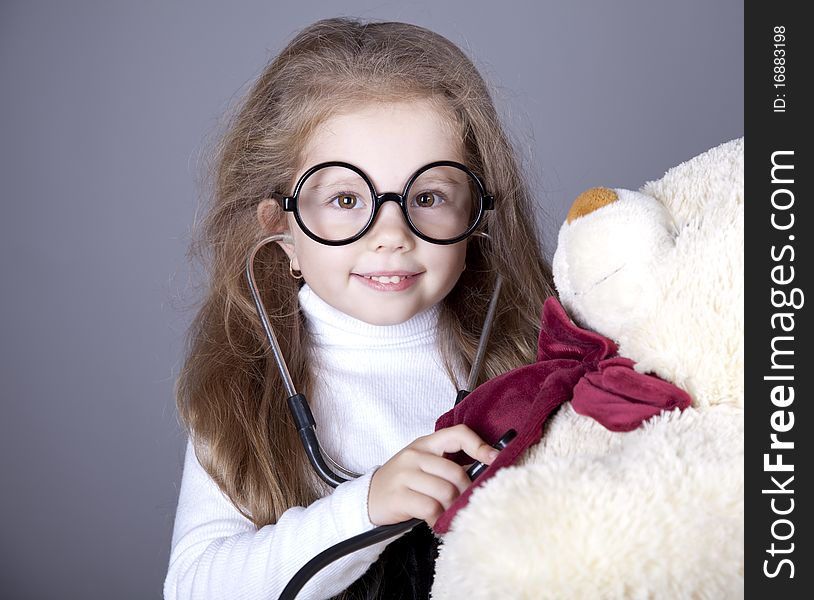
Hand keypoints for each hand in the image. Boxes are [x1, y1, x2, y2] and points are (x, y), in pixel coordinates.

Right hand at [368, 424, 498, 526]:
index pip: (457, 434)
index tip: (495, 460)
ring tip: (450, 513)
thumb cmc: (404, 483)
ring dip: (453, 507)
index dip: (479, 446)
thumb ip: (448, 465)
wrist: (369, 497)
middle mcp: (414, 455)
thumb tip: (485, 472)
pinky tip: (436, 520)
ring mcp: (404, 474)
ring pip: (445, 491)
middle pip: (454, 472)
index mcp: (425, 444)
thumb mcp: (423, 465)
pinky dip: (438, 518)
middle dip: (465, 492)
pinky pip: (430, 508)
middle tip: (466, 503)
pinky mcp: (398, 496)